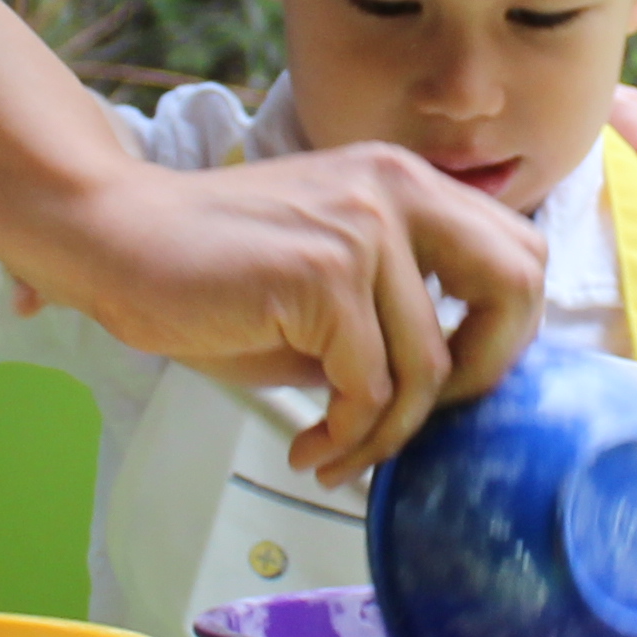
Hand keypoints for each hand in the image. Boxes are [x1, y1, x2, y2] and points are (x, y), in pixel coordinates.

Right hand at [21, 147, 542, 479]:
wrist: (117, 239)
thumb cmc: (214, 271)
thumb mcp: (329, 276)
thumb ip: (396, 310)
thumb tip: (454, 391)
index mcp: (407, 182)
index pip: (519, 250)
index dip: (505, 331)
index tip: (452, 384)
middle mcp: (398, 189)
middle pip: (518, 286)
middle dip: (485, 375)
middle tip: (423, 421)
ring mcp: (365, 227)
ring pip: (431, 366)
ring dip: (384, 434)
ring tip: (335, 454)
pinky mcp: (323, 274)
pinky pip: (368, 388)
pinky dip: (345, 437)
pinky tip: (308, 447)